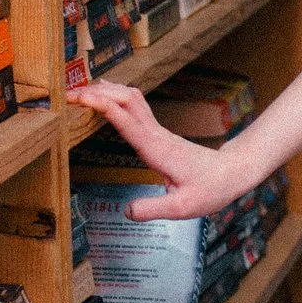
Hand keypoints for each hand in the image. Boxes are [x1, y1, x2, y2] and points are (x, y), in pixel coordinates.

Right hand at [67, 82, 252, 220]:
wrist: (232, 173)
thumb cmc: (211, 189)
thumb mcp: (183, 208)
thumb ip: (154, 208)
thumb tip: (126, 211)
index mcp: (157, 149)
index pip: (126, 120)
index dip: (102, 105)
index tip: (79, 98)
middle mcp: (156, 135)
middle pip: (126, 100)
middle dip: (97, 92)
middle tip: (68, 92)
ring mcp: (158, 132)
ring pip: (132, 99)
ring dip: (107, 91)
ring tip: (79, 91)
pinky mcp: (159, 134)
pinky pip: (136, 108)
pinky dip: (117, 98)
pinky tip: (105, 99)